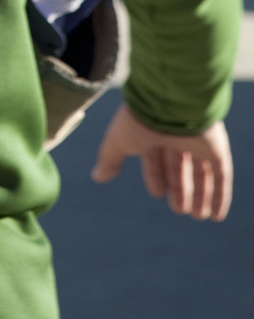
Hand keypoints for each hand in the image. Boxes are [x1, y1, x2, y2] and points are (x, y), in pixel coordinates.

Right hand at [92, 102, 232, 220]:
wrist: (169, 102)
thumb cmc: (139, 119)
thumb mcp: (118, 141)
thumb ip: (109, 159)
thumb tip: (97, 177)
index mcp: (152, 133)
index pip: (156, 158)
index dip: (156, 177)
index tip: (157, 194)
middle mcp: (176, 136)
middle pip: (179, 167)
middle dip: (179, 189)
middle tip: (179, 210)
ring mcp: (197, 141)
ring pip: (201, 173)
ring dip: (201, 196)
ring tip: (198, 216)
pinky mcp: (216, 148)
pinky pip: (221, 175)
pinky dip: (220, 195)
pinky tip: (217, 215)